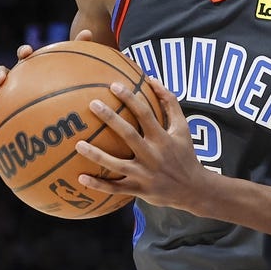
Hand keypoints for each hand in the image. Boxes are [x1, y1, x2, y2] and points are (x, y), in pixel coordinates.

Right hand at [0, 30, 93, 142]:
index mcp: (29, 68)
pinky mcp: (4, 116)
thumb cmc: (61, 83)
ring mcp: (7, 98)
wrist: (54, 103)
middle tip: (1, 80)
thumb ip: (78, 50)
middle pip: (2, 74)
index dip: (24, 52)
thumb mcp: (71, 69)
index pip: (24, 56)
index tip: (27, 52)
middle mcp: (15, 82)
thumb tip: (87, 31)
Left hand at [73, 78, 214, 213]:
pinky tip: (81, 177)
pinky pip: (115, 188)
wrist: (193, 189)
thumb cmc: (185, 153)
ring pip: (117, 164)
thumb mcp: (182, 127)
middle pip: (128, 134)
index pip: (145, 114)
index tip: (113, 86)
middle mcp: (153, 155)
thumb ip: (169, 103)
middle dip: (110, 118)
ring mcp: (144, 174)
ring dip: (96, 155)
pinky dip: (99, 184)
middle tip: (93, 104)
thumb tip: (151, 80)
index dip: (130, 99)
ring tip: (78, 144)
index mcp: (163, 138)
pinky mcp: (139, 190)